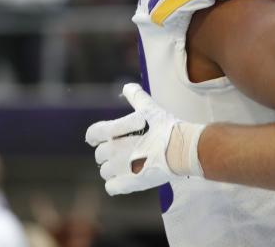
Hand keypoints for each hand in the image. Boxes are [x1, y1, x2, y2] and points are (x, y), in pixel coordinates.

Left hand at [85, 83, 205, 194]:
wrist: (182, 149)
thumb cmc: (167, 128)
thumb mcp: (151, 109)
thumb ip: (136, 97)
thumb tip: (127, 86)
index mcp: (114, 132)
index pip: (93, 133)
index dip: (94, 136)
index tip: (98, 139)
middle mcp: (113, 151)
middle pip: (100, 154)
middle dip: (110, 153)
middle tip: (126, 151)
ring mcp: (119, 169)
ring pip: (105, 172)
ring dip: (113, 169)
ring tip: (130, 165)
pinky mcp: (128, 184)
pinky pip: (111, 187)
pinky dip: (117, 184)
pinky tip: (128, 179)